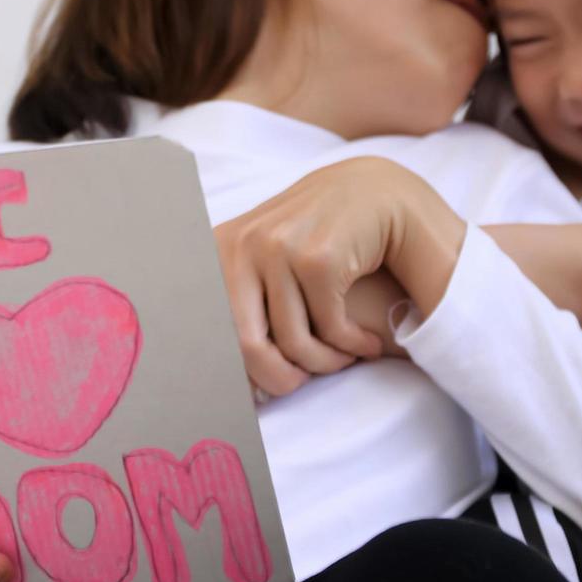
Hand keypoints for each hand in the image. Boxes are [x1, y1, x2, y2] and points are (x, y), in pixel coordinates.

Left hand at [216, 157, 458, 397]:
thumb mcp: (265, 262)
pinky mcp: (317, 259)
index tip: (256, 391)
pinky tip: (366, 344)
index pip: (209, 332)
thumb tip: (230, 382)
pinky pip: (331, 329)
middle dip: (278, 379)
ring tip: (342, 360)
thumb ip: (243, 306)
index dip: (233, 373)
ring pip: (295, 343)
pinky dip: (353, 346)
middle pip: (246, 347)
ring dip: (326, 363)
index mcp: (217, 252)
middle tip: (300, 383)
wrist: (371, 190)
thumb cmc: (315, 241)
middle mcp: (240, 248)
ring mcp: (278, 250)